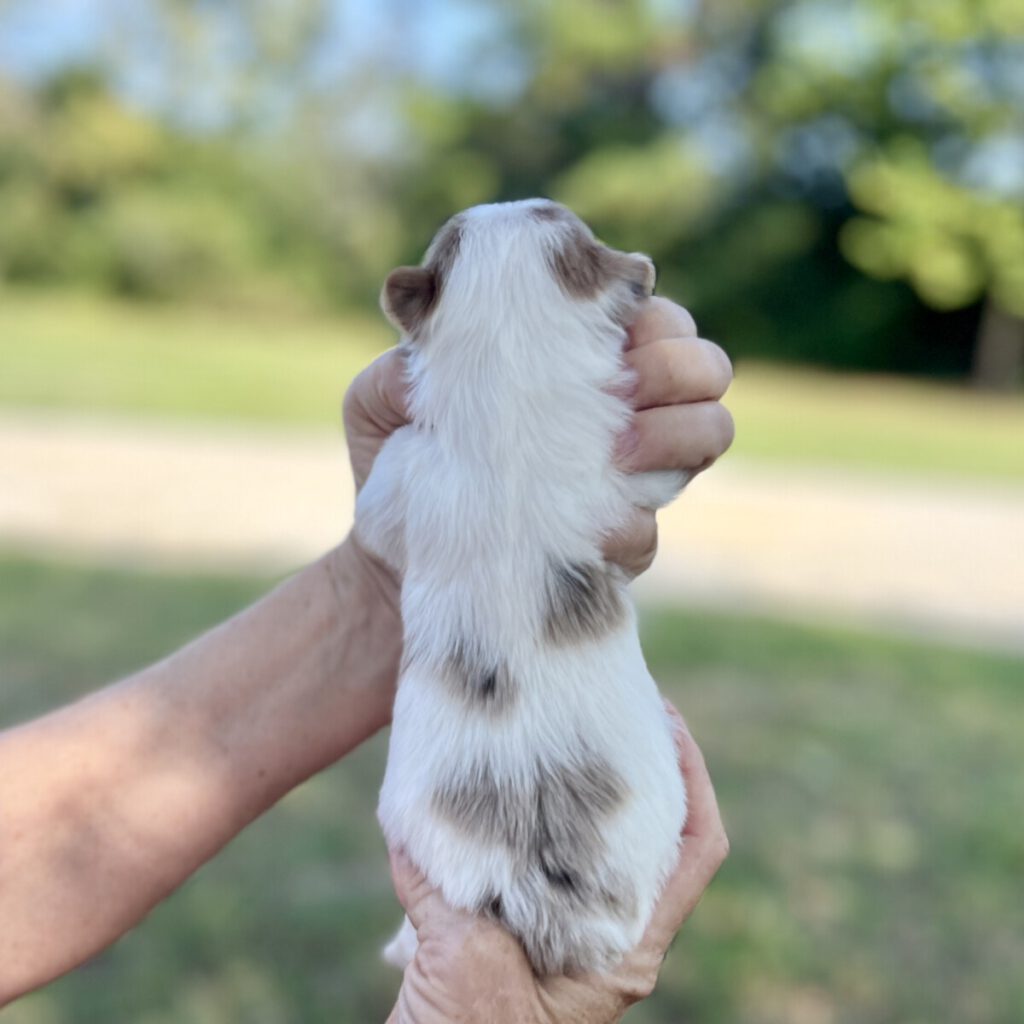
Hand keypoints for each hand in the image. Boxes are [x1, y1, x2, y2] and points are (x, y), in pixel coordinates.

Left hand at [342, 297, 733, 580]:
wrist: (396, 562)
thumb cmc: (396, 468)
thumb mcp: (380, 402)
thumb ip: (405, 365)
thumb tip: (441, 353)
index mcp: (576, 364)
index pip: (653, 316)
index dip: (649, 319)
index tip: (608, 339)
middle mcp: (620, 415)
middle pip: (704, 366)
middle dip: (677, 368)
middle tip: (621, 393)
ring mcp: (630, 481)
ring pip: (710, 430)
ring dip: (674, 433)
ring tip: (612, 453)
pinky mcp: (619, 547)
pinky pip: (653, 529)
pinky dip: (629, 522)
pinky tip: (586, 524)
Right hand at [385, 711, 727, 1023]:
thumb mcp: (469, 964)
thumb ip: (452, 894)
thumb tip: (418, 829)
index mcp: (628, 948)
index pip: (696, 847)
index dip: (693, 776)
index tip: (665, 719)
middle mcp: (609, 936)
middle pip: (648, 833)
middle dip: (632, 767)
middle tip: (601, 706)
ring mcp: (568, 935)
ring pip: (591, 843)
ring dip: (574, 790)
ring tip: (548, 732)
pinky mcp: (520, 936)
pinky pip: (526, 863)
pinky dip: (510, 822)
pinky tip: (479, 787)